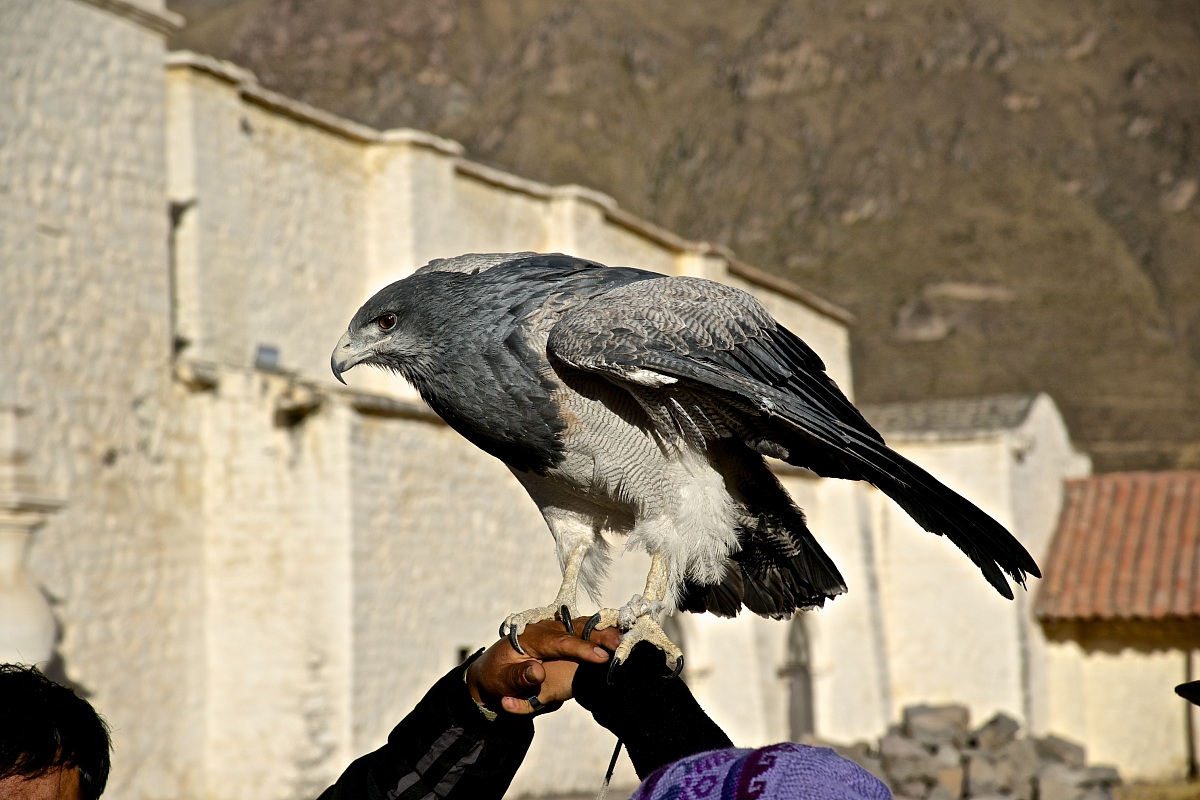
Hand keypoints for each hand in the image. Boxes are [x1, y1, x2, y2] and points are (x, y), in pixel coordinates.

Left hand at [466, 617, 621, 714]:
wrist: (494, 672)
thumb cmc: (498, 676)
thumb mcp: (501, 680)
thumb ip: (518, 677)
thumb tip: (537, 672)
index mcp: (532, 636)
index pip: (560, 641)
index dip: (581, 648)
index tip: (601, 657)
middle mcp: (548, 628)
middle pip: (578, 628)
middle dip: (600, 634)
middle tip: (621, 643)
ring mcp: (560, 631)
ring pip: (586, 626)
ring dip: (606, 632)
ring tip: (626, 640)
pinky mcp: (568, 638)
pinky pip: (589, 631)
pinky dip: (605, 633)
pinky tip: (623, 638)